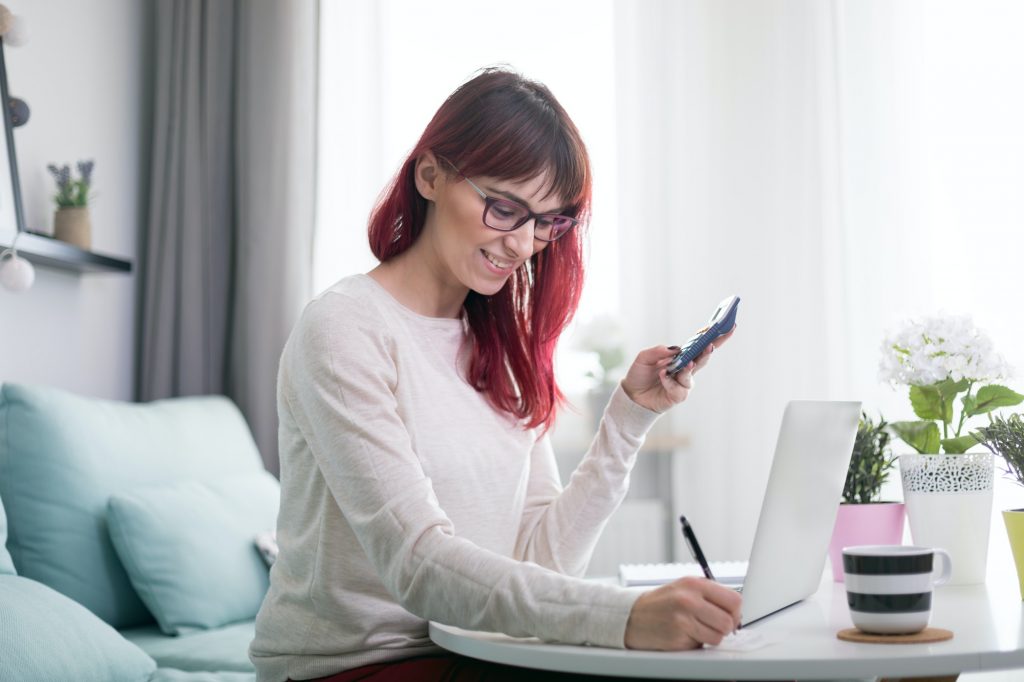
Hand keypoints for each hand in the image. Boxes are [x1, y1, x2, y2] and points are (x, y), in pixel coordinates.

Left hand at [620, 326, 734, 412]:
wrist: (632, 395)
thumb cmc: (640, 375)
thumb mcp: (644, 358)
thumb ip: (658, 351)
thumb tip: (676, 349)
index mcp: (680, 356)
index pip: (699, 345)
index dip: (714, 337)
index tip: (727, 327)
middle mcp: (685, 369)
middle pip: (702, 358)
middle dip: (708, 351)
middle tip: (710, 345)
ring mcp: (683, 383)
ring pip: (691, 374)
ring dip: (688, 368)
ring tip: (687, 363)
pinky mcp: (678, 395)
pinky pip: (678, 388)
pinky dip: (669, 381)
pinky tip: (662, 376)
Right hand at [623, 576, 742, 649]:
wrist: (631, 616)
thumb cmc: (661, 603)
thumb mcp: (684, 588)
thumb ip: (709, 595)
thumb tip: (735, 611)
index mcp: (694, 584)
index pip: (734, 600)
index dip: (735, 612)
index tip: (730, 617)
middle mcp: (689, 599)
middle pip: (729, 621)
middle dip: (725, 628)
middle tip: (713, 626)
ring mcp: (683, 618)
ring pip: (718, 636)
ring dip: (710, 637)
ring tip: (696, 630)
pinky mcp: (678, 637)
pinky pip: (702, 646)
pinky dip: (696, 644)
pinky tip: (684, 635)